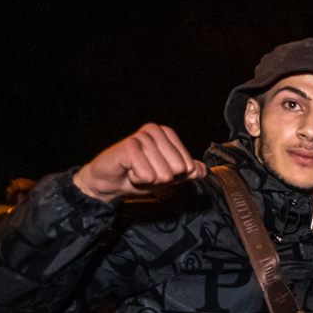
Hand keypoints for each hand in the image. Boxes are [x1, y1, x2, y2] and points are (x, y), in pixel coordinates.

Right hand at [72, 124, 206, 200]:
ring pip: (164, 174)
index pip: (189, 166)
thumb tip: (202, 170)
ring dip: (148, 179)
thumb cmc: (138, 175)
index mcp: (167, 134)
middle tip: (145, 171)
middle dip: (162, 178)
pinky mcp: (129, 147)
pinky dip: (138, 179)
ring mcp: (141, 137)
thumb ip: (186, 172)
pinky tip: (128, 171)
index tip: (156, 170)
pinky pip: (147, 175)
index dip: (174, 176)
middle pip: (178, 169)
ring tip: (136, 171)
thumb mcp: (168, 176)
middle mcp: (155, 131)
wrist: (110, 182)